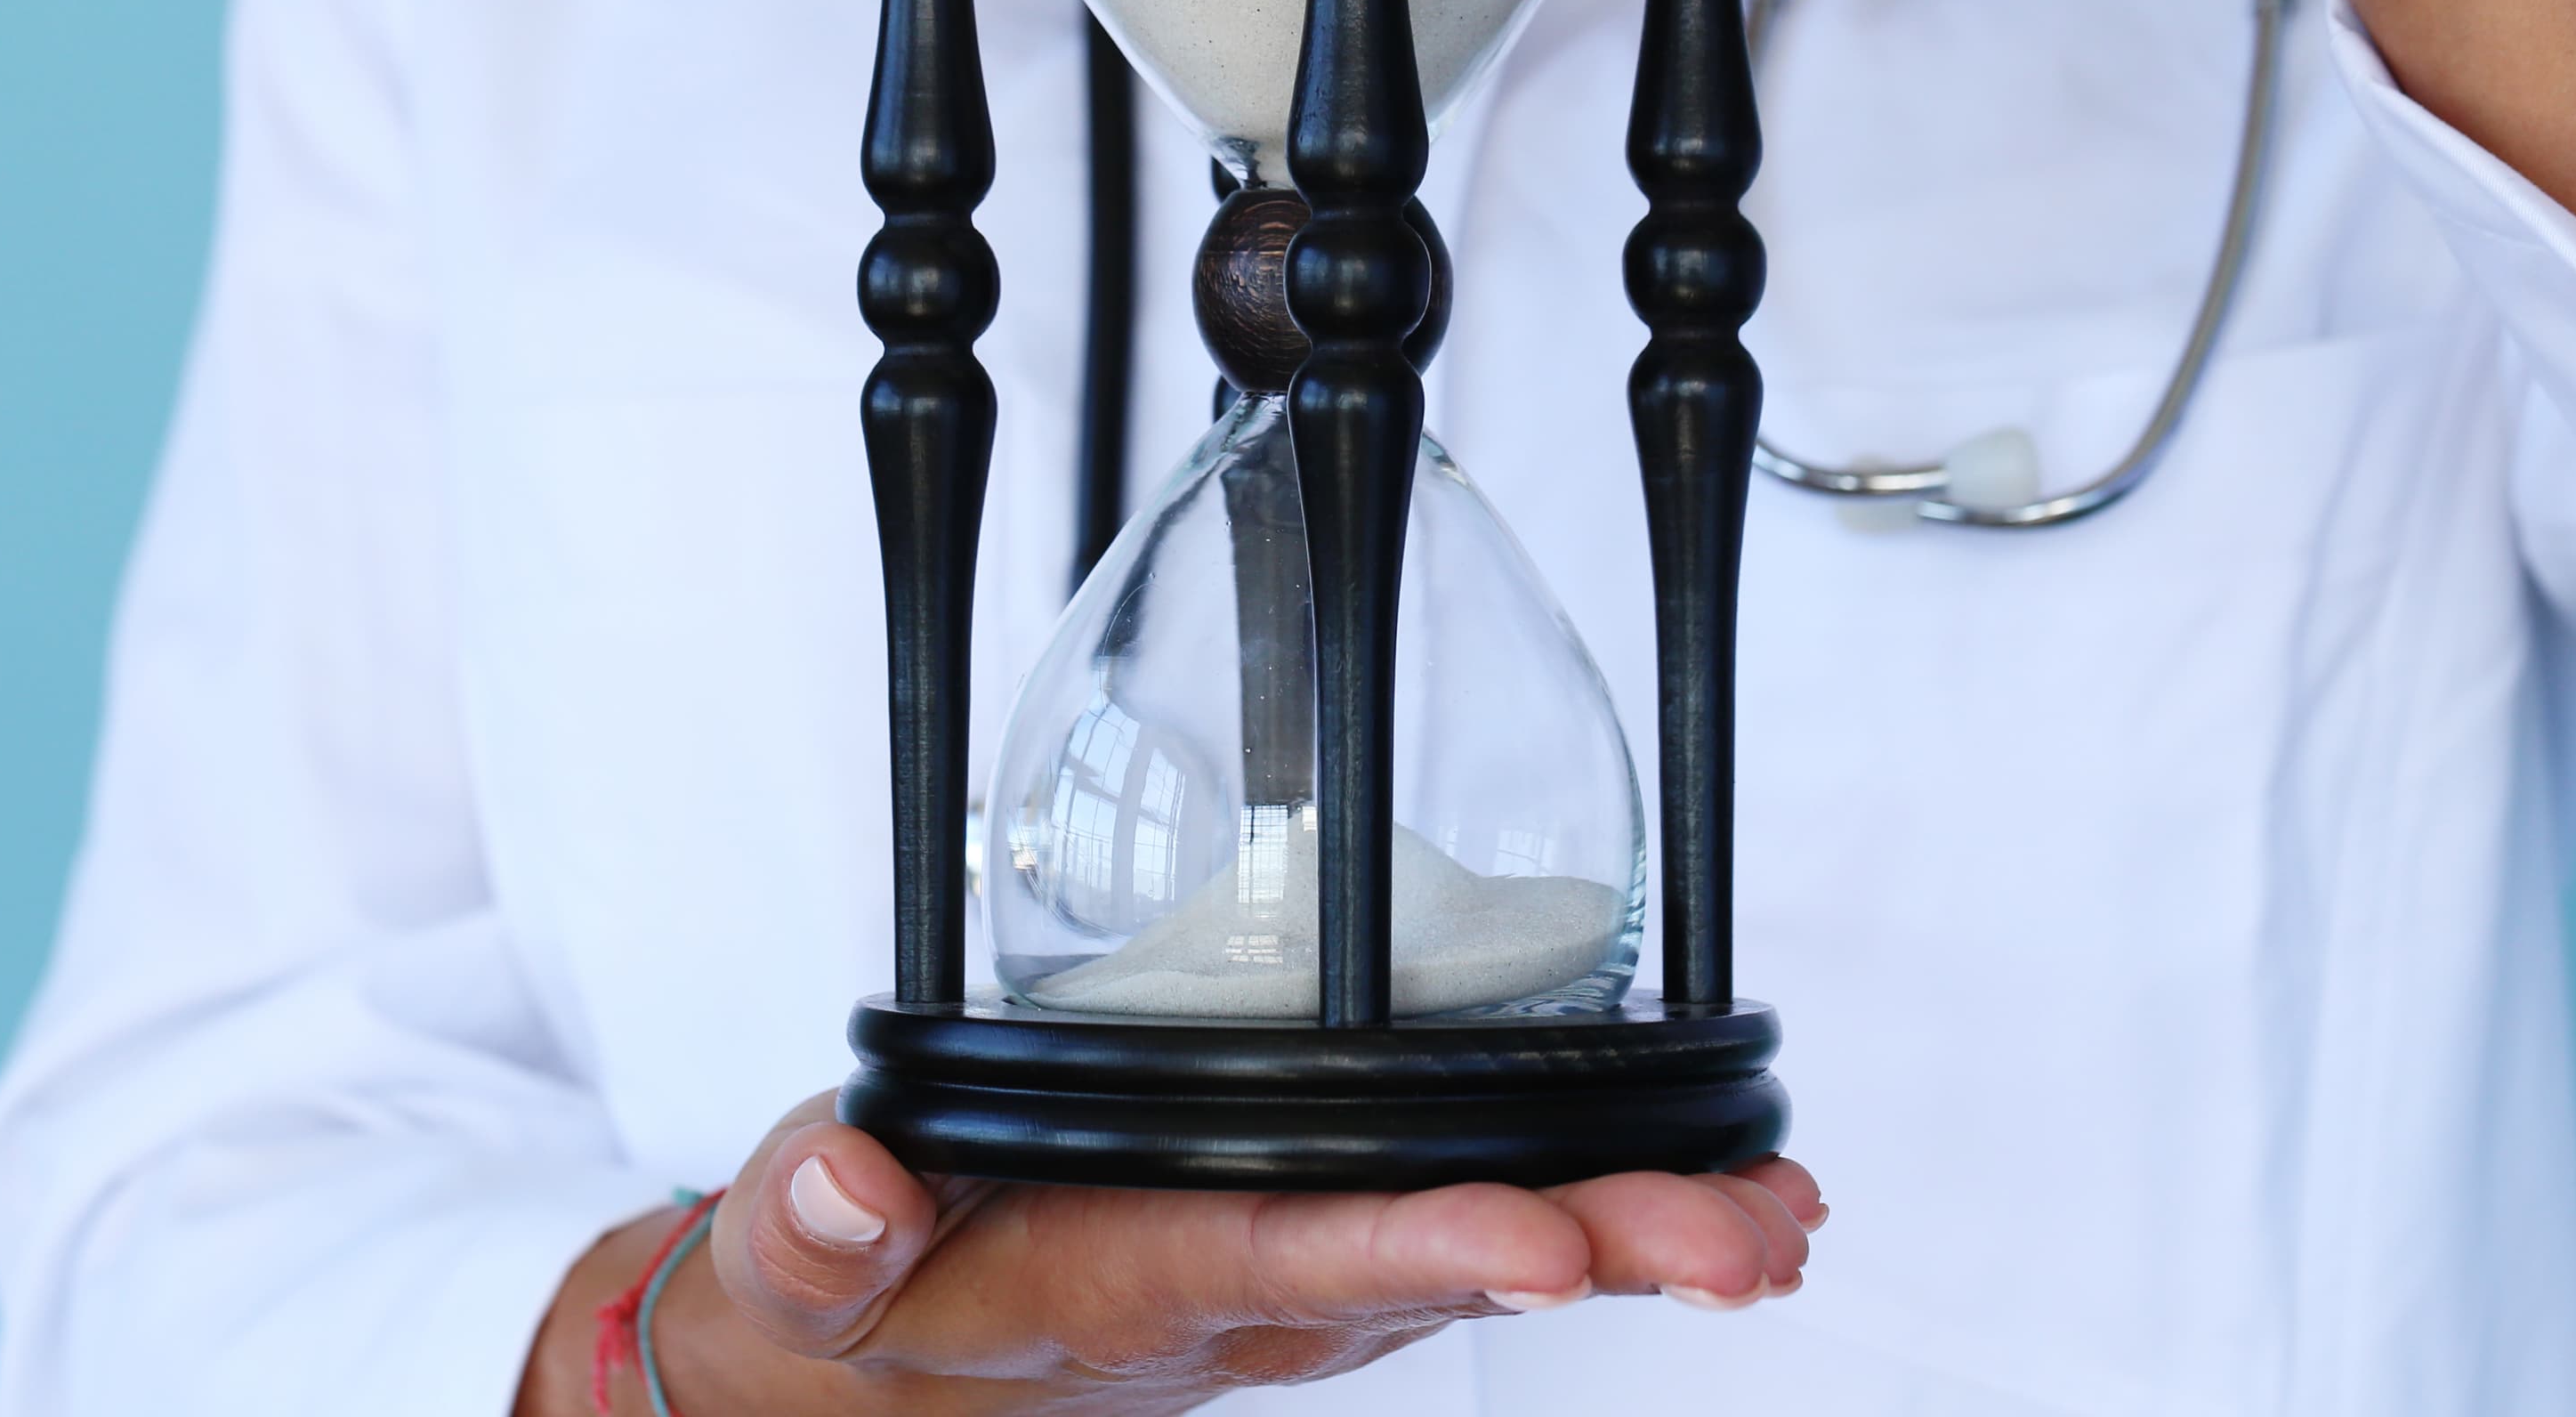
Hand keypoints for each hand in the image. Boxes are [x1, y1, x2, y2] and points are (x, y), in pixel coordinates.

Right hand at [519, 1092, 1822, 1416]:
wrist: (872, 1386)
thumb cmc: (849, 1306)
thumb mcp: (791, 1278)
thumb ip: (810, 1232)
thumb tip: (853, 1189)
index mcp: (1105, 1288)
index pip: (1273, 1260)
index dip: (1413, 1250)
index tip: (1550, 1243)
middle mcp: (1224, 1299)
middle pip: (1422, 1272)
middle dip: (1593, 1253)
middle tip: (1748, 1243)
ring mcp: (1282, 1291)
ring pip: (1472, 1259)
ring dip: (1634, 1242)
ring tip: (1784, 1221)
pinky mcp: (1306, 1262)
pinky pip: (1469, 1237)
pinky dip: (1598, 1223)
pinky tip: (1725, 1198)